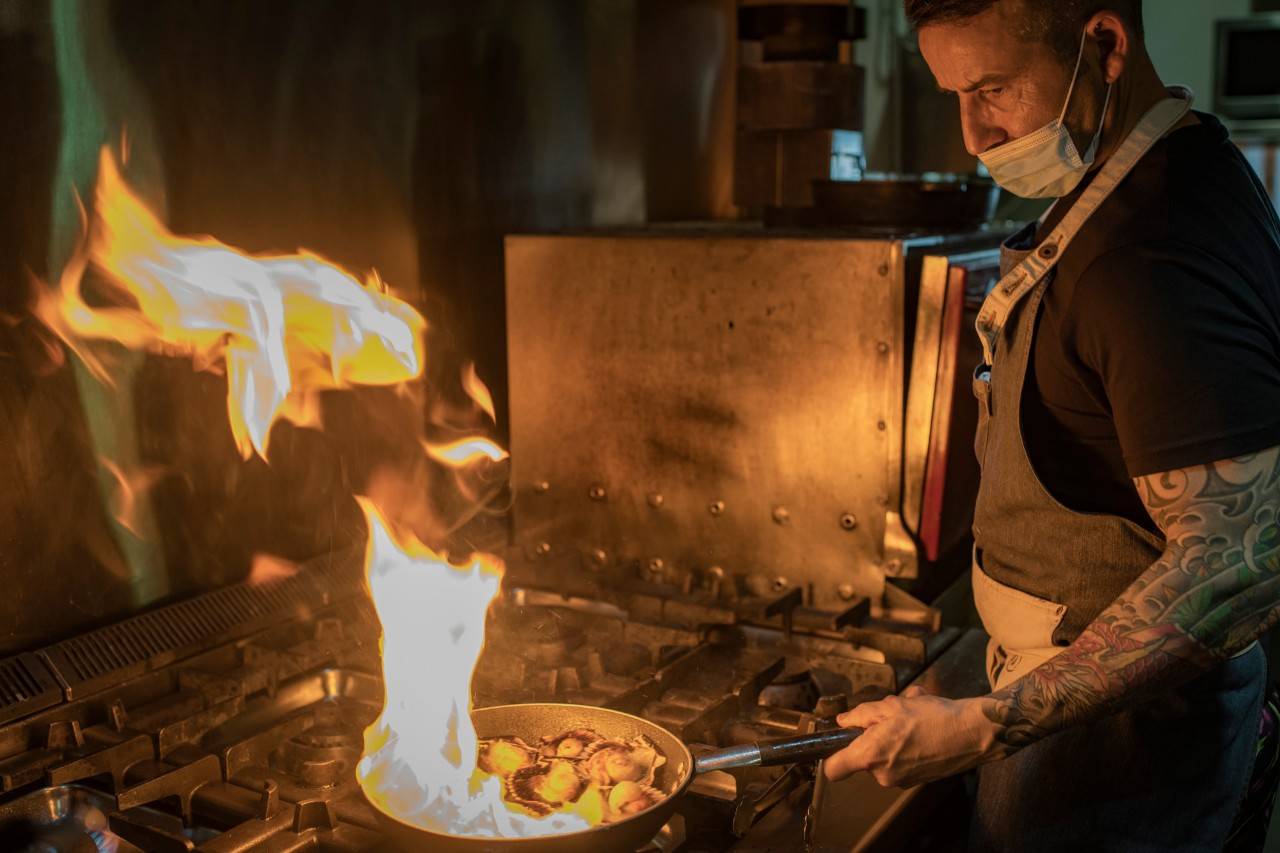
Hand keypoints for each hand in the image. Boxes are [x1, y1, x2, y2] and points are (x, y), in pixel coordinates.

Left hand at [822, 687, 1000, 786]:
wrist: (973, 733)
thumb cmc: (933, 717)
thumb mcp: (891, 705)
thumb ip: (861, 715)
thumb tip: (844, 721)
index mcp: (871, 755)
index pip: (833, 770)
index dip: (830, 756)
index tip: (836, 742)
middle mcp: (883, 774)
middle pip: (862, 755)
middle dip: (872, 734)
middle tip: (891, 716)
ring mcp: (900, 780)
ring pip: (883, 754)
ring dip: (892, 736)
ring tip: (912, 718)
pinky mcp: (915, 780)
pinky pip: (900, 759)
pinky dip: (906, 744)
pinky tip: (923, 728)